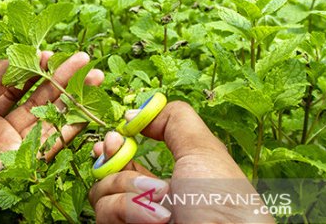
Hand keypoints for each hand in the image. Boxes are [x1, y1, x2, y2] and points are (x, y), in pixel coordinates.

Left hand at [0, 51, 103, 222]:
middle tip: (84, 61)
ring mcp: (14, 147)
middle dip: (62, 79)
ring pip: (48, 117)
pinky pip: (50, 144)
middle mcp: (1, 126)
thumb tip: (25, 55)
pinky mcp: (23, 168)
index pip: (19, 83)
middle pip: (38, 98)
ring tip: (92, 77)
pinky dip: (68, 126)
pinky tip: (83, 108)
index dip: (38, 68)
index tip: (55, 53)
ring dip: (71, 98)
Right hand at [89, 102, 272, 223]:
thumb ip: (173, 119)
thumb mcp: (203, 149)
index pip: (128, 158)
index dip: (116, 143)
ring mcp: (135, 221)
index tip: (119, 133)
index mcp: (171, 180)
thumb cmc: (225, 202)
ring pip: (100, 192)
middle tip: (116, 148)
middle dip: (110, 156)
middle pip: (105, 171)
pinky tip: (156, 218)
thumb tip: (134, 113)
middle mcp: (149, 202)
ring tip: (159, 196)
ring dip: (125, 186)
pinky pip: (103, 214)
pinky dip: (127, 209)